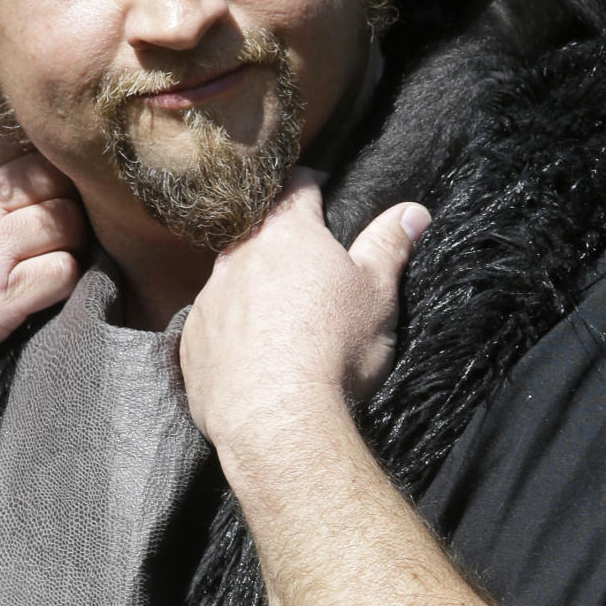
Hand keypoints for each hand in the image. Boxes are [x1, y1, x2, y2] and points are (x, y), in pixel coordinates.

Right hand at [0, 131, 84, 411]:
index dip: (37, 157)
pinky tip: (49, 284)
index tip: (39, 179)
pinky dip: (67, 276)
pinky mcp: (5, 298)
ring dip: (72, 236)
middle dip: (65, 193)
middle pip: (54, 176)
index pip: (16, 143)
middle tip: (58, 216)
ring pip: (69, 220)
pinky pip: (65, 272)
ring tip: (58, 251)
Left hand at [179, 168, 428, 450]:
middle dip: (280, 237)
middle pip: (258, 229)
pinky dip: (231, 328)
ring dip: (253, 283)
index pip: (296, 186)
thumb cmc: (335, 348)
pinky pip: (212, 321)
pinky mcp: (192, 339)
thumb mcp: (377, 292)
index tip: (322, 191)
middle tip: (306, 259)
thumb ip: (389, 244)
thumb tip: (412, 210)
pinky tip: (253, 354)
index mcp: (286, 233)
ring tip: (280, 314)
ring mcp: (210, 296)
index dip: (312, 184)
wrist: (278, 420)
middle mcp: (239, 254)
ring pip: (231, 275)